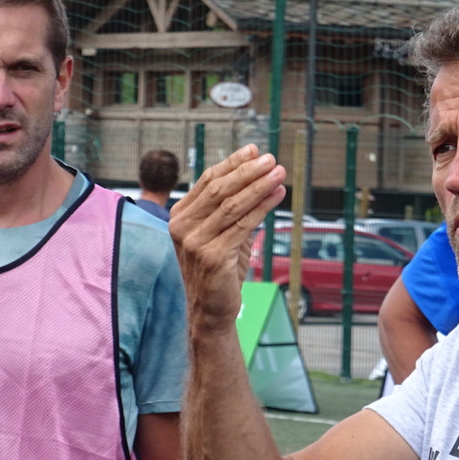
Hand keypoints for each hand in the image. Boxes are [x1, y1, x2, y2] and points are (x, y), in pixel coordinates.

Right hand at [169, 144, 285, 327]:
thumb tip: (258, 172)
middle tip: (271, 159)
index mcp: (180, 216)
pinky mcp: (212, 256)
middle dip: (247, 172)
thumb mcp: (223, 232)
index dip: (232, 164)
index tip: (254, 150)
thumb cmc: (219, 269)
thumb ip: (234, 206)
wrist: (210, 309)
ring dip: (258, 187)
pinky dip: (261, 208)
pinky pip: (241, 226)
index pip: (207, 181)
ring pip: (231, 205)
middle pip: (218, 190)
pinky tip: (277, 197)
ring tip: (279, 174)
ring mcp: (195, 242)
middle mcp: (182, 227)